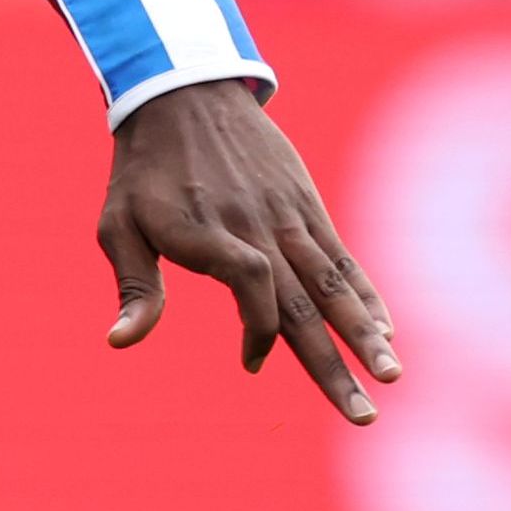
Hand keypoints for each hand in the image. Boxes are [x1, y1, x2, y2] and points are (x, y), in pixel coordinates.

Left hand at [100, 77, 398, 424]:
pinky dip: (365, 294)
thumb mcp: (118, 224)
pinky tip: (387, 331)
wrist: (184, 94)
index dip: (259, 329)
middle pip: (302, 302)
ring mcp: (289, 215)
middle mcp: (257, 226)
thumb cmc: (144, 171)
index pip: (251, 283)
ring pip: (332, 283)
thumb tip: (120, 342)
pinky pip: (342, 257)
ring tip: (392, 376)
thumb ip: (133, 285)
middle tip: (363, 416)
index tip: (252, 363)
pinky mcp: (307, 206)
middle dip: (334, 363)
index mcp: (208, 232)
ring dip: (365, 333)